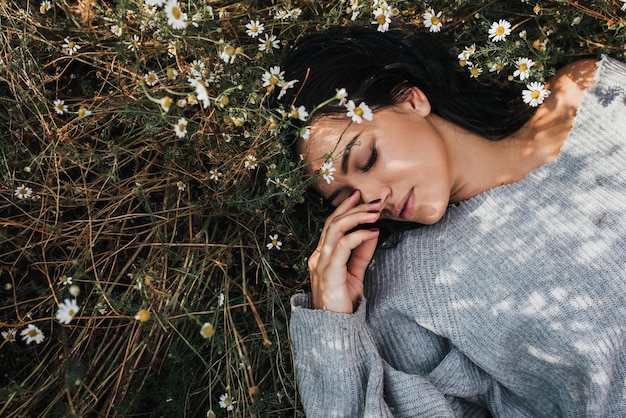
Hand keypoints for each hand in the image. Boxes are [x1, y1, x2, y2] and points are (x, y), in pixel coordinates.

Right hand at [308, 190, 380, 313]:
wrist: (335, 329)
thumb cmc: (343, 303)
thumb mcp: (355, 274)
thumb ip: (361, 254)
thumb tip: (372, 232)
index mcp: (322, 255)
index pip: (332, 224)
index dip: (345, 208)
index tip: (359, 194)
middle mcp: (318, 256)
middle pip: (334, 223)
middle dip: (354, 207)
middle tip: (375, 199)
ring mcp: (321, 264)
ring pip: (336, 230)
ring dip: (357, 217)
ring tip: (376, 211)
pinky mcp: (328, 273)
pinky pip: (342, 247)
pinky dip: (358, 236)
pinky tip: (372, 232)